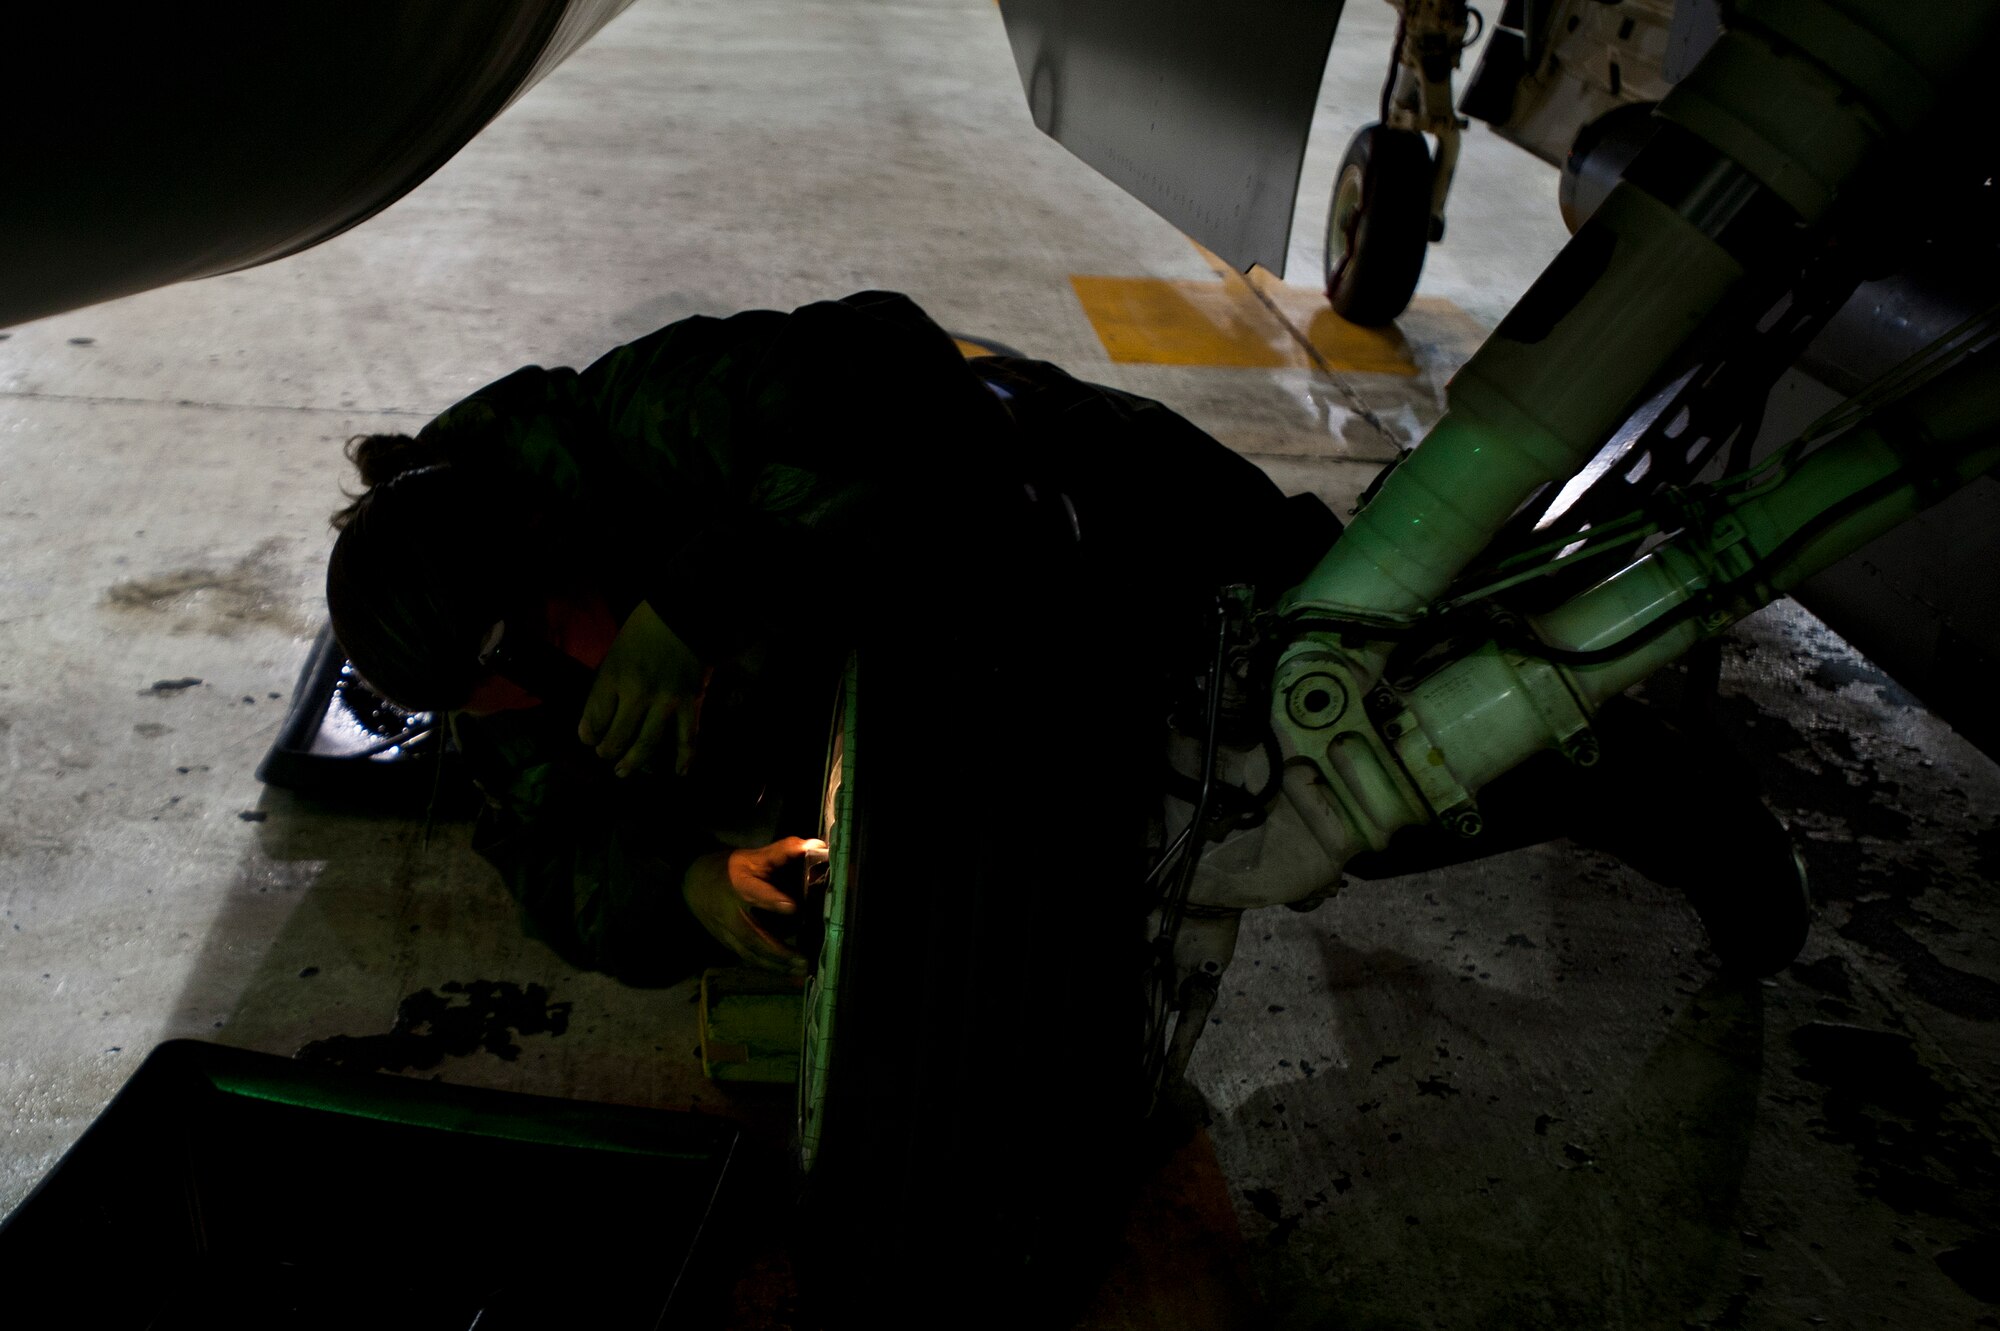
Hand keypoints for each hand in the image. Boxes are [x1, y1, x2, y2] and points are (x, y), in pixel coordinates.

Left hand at [578, 600, 705, 776]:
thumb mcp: (615, 652)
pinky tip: (678, 772)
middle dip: (607, 751)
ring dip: (634, 762)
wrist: (686, 614)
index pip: (594, 718)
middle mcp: (637, 692)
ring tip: (624, 772)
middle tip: (606, 756)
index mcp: (614, 675)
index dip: (588, 735)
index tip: (589, 740)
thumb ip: (605, 687)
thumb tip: (592, 725)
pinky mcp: (691, 702)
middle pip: (617, 737)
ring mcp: (666, 700)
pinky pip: (687, 737)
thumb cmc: (646, 629)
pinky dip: (683, 757)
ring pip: (647, 744)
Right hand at [682, 837, 825, 972]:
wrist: (694, 883)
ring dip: (776, 965)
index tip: (792, 907)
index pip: (756, 893)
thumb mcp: (754, 856)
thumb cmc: (731, 869)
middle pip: (754, 935)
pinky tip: (788, 973)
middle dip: (779, 950)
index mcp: (740, 885)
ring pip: (751, 952)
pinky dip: (768, 967)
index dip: (772, 901)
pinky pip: (748, 957)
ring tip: (800, 971)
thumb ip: (784, 852)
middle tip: (804, 959)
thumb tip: (816, 846)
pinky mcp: (727, 943)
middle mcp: (732, 912)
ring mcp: (728, 931)